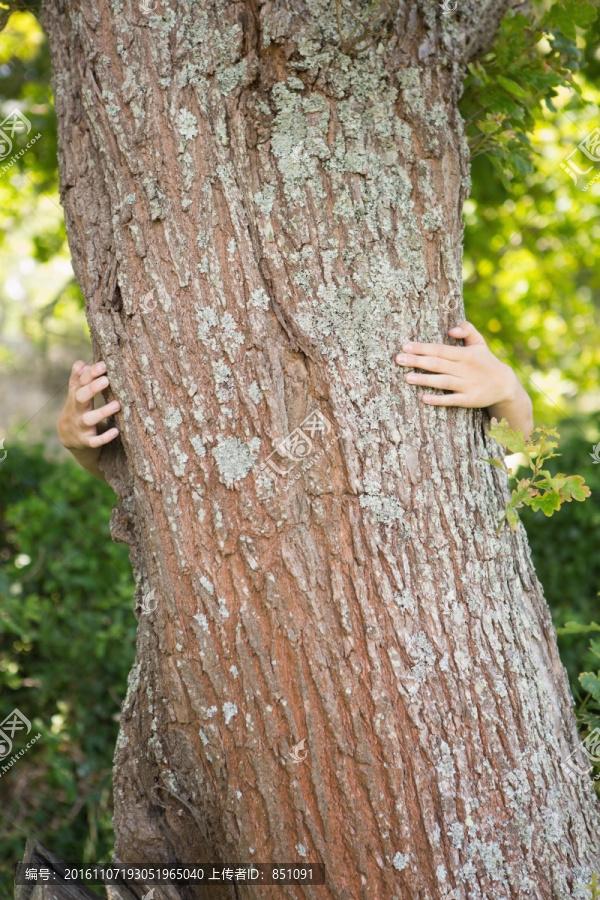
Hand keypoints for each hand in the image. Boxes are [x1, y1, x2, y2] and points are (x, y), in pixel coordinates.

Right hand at [57, 360, 119, 478]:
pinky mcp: (86, 441)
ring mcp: (80, 427)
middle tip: (107, 380)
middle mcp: (76, 410)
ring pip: (88, 419)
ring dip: (102, 412)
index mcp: (75, 396)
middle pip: (80, 398)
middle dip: (92, 389)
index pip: (80, 383)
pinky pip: (94, 441)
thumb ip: (78, 378)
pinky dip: (104, 437)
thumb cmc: (77, 408)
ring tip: (117, 404)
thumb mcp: (76, 393)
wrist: (67, 436)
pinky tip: (116, 431)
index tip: (103, 365)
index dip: (90, 374)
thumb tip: (81, 363)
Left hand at [395, 321, 532, 437]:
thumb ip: (467, 329)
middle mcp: (465, 369)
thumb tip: (451, 329)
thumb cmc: (485, 361)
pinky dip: (439, 399)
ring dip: (424, 380)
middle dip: (417, 361)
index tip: (405, 346)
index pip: (440, 349)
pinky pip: (452, 400)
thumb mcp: (479, 342)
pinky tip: (424, 398)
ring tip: (407, 377)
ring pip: (442, 381)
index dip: (422, 348)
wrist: (504, 385)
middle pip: (438, 364)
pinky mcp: (469, 400)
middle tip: (398, 359)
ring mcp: (467, 385)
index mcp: (465, 354)